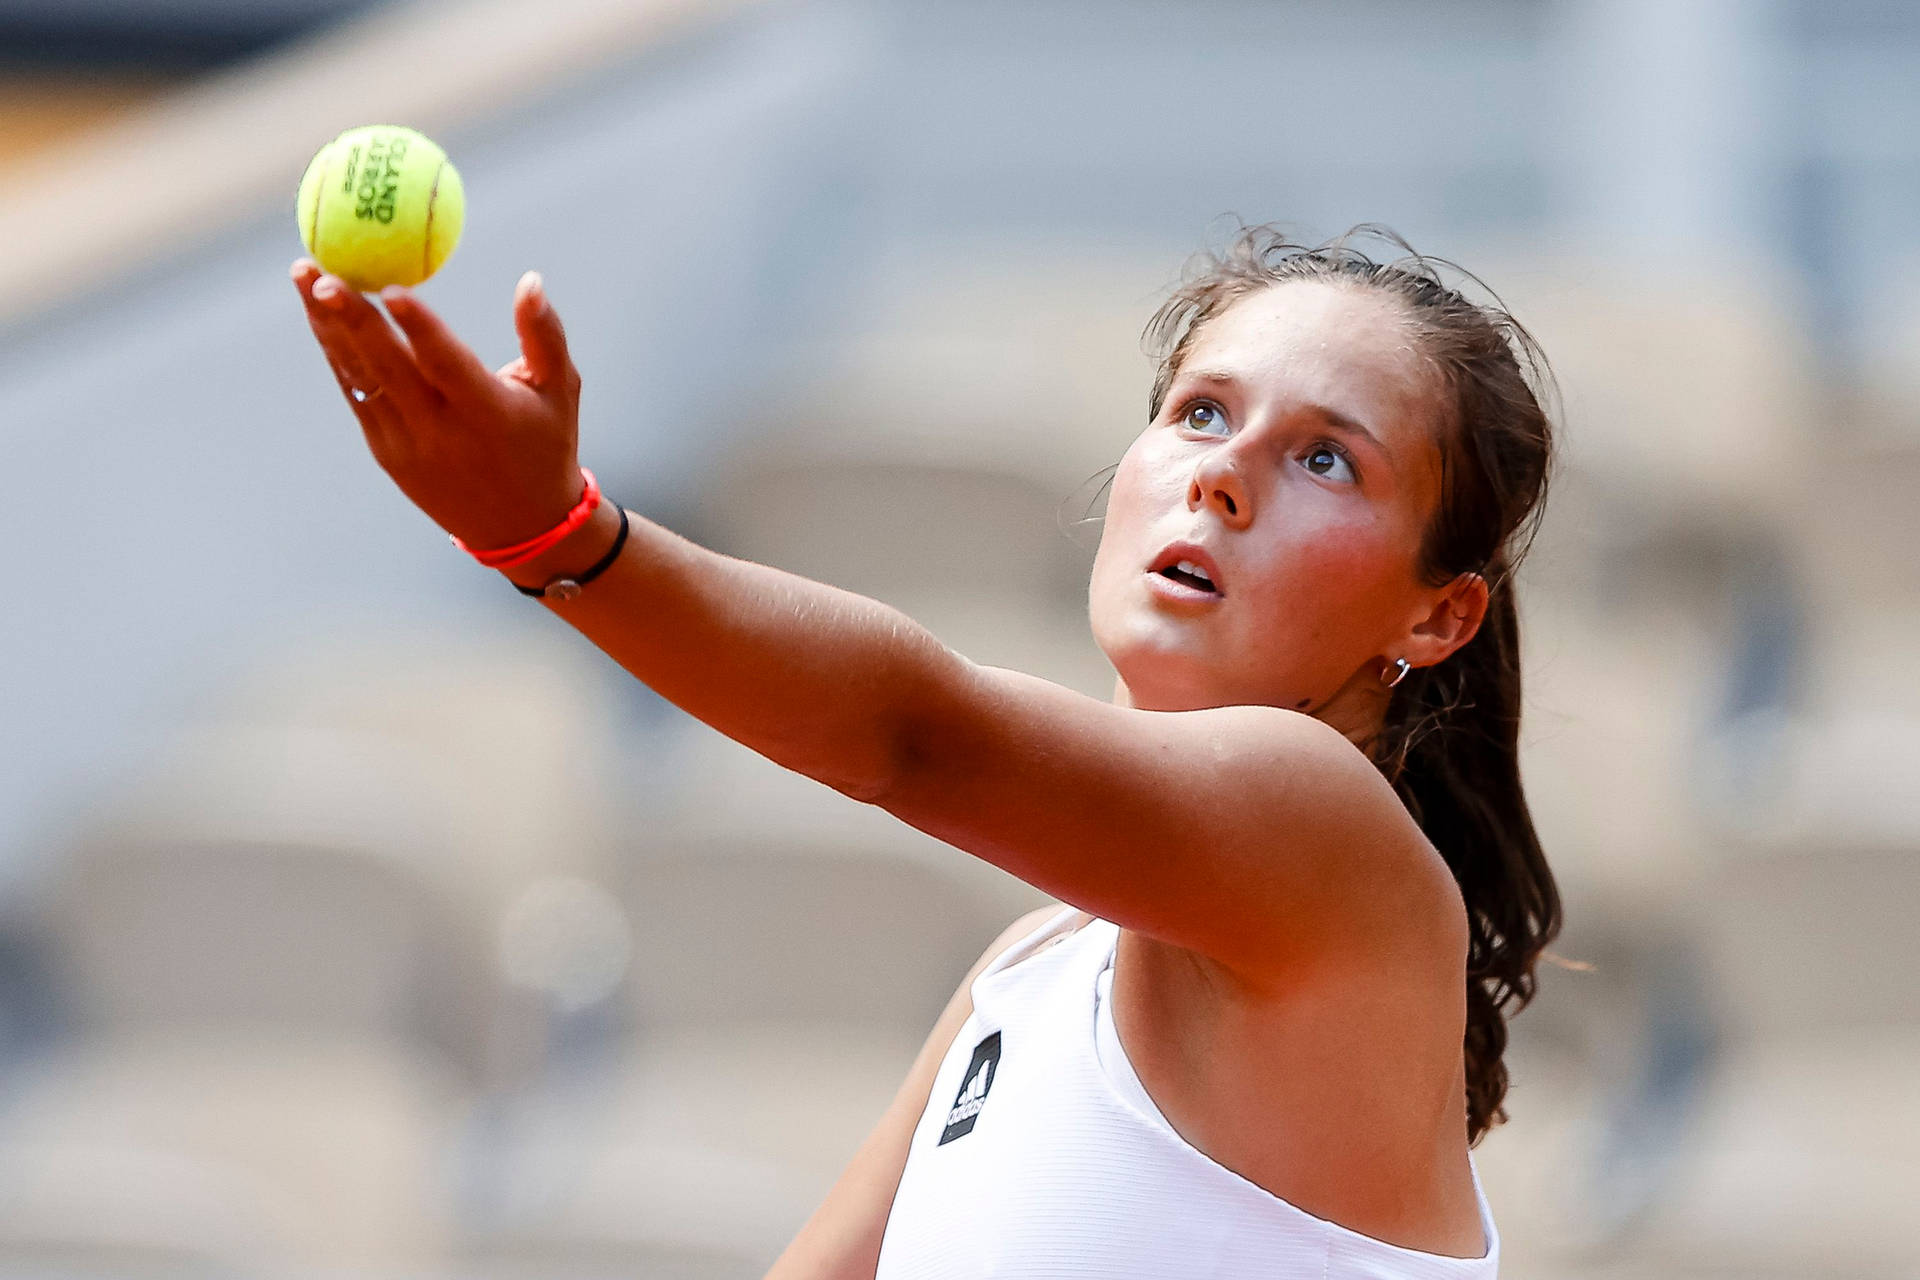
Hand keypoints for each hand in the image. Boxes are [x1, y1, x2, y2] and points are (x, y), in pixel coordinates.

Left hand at [290, 258, 586, 550]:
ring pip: (360, 378)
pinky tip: (321, 315)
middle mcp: (441, 433)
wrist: (521, 526)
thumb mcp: (560, 391)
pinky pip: (357, 394)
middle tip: (319, 272)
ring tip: (303, 275)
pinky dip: (338, 352)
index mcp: (488, 415)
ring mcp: (407, 446)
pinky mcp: (386, 453)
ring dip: (327, 327)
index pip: (447, 365)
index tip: (390, 287)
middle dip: (348, 318)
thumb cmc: (545, 444)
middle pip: (387, 369)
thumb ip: (545, 335)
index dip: (418, 326)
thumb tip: (530, 280)